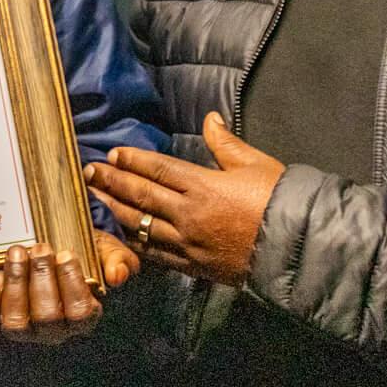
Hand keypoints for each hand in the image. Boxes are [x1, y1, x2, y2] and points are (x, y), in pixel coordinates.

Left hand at [0, 232, 135, 344]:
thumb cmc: (82, 253)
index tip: (65, 253)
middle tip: (39, 248)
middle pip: (47, 319)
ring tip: (17, 253)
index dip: (71, 285)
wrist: (51, 251)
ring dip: (15, 285)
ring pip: (16, 324)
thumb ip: (118, 260)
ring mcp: (23, 332)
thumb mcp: (105, 251)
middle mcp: (53, 331)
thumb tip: (117, 276)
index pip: (80, 314)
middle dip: (41, 280)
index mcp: (83, 317)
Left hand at [86, 113, 282, 284]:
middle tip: (88, 173)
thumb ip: (225, 143)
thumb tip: (210, 119)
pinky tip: (121, 235)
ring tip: (95, 199)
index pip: (157, 169)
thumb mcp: (255, 164)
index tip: (112, 155)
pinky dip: (135, 243)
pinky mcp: (193, 266)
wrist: (299, 247)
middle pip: (141, 195)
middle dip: (112, 183)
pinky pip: (156, 254)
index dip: (132, 161)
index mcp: (203, 186)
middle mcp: (189, 214)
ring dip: (115, 211)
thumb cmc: (280, 200)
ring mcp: (188, 243)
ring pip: (141, 225)